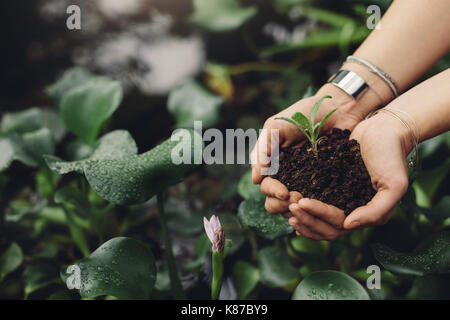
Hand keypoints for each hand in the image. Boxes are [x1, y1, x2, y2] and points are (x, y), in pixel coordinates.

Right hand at [251, 84, 365, 215]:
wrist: (337, 109)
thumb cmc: (303, 114)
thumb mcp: (276, 127)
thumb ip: (262, 150)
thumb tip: (256, 180)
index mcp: (273, 164)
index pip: (265, 186)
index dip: (272, 192)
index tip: (284, 192)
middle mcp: (287, 176)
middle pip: (275, 202)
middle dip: (282, 204)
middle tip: (296, 198)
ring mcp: (306, 181)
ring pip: (294, 207)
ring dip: (297, 209)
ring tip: (307, 202)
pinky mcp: (327, 184)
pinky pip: (318, 202)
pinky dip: (315, 207)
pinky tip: (320, 207)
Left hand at [288, 111, 410, 239]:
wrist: (385, 129)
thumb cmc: (392, 156)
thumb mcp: (395, 185)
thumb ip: (376, 211)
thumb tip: (348, 225)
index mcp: (367, 215)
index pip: (338, 225)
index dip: (317, 217)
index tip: (301, 202)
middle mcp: (353, 211)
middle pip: (326, 228)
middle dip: (307, 220)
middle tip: (290, 206)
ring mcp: (342, 199)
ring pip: (319, 220)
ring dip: (303, 217)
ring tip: (287, 206)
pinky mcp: (333, 185)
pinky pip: (316, 202)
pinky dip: (304, 207)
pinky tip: (291, 202)